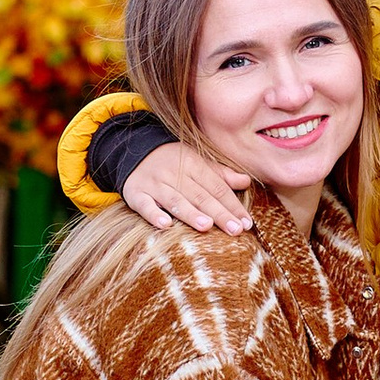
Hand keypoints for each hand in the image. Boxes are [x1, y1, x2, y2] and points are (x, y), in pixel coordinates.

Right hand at [125, 141, 255, 233]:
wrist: (133, 149)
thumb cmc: (172, 161)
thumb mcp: (196, 162)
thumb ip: (220, 174)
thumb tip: (246, 181)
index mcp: (192, 164)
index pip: (216, 186)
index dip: (232, 205)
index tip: (246, 223)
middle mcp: (174, 173)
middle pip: (200, 195)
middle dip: (219, 213)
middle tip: (235, 230)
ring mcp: (154, 184)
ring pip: (175, 200)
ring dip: (190, 213)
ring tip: (206, 226)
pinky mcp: (136, 193)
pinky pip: (145, 205)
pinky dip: (154, 214)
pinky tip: (165, 225)